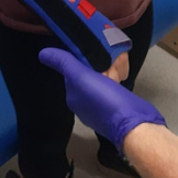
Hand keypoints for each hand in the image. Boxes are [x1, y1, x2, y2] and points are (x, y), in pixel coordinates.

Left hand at [39, 47, 165, 152]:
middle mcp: (84, 104)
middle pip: (89, 74)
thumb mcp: (82, 78)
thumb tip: (42, 54)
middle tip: (109, 63)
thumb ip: (64, 64)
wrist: (134, 123)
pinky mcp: (116, 108)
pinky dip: (117, 81)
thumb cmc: (106, 101)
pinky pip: (113, 88)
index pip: (73, 70)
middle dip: (99, 66)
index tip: (94, 54)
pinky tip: (122, 79)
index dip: (83, 59)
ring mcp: (101, 107)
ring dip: (110, 72)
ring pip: (102, 80)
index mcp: (73, 97)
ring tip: (116, 71)